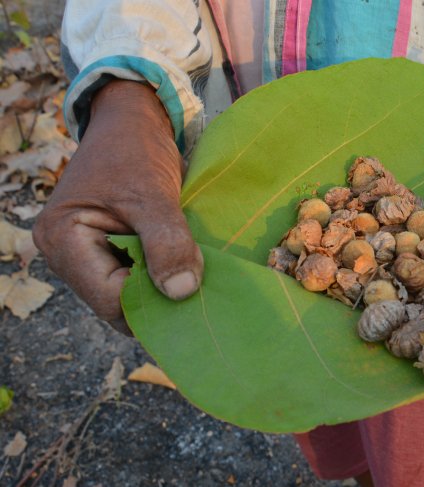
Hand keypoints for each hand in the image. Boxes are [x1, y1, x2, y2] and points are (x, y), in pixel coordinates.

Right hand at [33, 80, 203, 334]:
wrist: (132, 123)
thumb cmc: (135, 150)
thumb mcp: (153, 195)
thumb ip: (167, 242)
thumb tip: (182, 292)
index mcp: (63, 240)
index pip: (109, 298)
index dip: (152, 301)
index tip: (194, 292)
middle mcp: (66, 256)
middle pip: (116, 303)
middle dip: (157, 299)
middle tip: (200, 289)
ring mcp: (85, 256)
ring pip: (127, 294)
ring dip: (162, 288)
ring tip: (195, 276)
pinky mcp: (106, 252)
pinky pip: (134, 278)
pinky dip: (160, 275)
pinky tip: (185, 267)